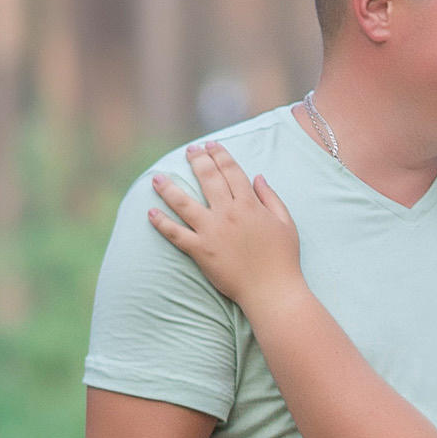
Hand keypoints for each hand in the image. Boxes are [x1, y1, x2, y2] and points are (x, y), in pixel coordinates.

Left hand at [149, 143, 303, 311]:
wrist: (272, 290)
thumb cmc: (283, 259)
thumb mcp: (285, 223)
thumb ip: (271, 198)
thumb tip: (258, 177)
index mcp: (249, 205)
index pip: (231, 171)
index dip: (220, 155)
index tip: (211, 146)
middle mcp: (228, 213)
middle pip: (207, 179)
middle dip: (197, 160)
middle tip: (189, 151)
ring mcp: (212, 232)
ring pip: (184, 203)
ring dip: (168, 188)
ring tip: (157, 178)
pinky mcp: (201, 251)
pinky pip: (176, 234)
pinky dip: (162, 223)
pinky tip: (151, 213)